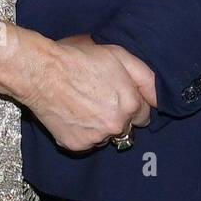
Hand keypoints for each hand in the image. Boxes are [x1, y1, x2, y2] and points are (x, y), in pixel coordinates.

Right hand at [22, 35, 154, 153]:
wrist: (42, 72)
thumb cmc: (78, 59)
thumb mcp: (118, 55)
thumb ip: (145, 77)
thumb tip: (158, 98)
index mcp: (130, 104)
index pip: (143, 114)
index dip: (131, 102)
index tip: (117, 94)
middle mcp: (116, 125)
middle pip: (126, 127)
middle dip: (117, 115)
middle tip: (98, 97)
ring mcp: (96, 138)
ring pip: (106, 135)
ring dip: (100, 125)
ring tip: (82, 104)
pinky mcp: (77, 145)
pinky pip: (87, 142)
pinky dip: (81, 132)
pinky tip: (72, 114)